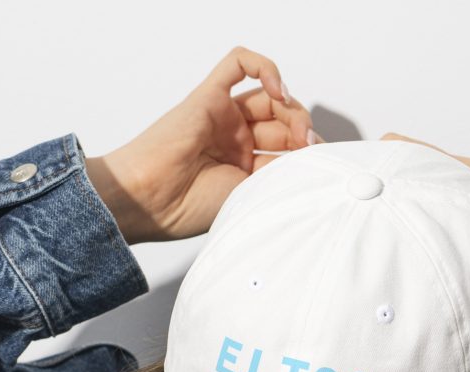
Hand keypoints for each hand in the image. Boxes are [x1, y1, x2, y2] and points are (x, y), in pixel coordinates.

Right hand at [85, 46, 319, 244]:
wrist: (150, 201)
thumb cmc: (188, 209)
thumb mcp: (249, 197)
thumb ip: (280, 178)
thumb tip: (315, 163)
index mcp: (243, 170)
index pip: (285, 150)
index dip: (307, 153)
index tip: (319, 165)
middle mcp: (234, 142)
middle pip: (281, 122)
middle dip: (302, 131)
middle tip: (309, 148)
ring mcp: (221, 117)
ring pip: (268, 95)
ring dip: (292, 106)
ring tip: (298, 129)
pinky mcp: (208, 97)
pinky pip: (238, 64)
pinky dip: (264, 66)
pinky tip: (278, 89)